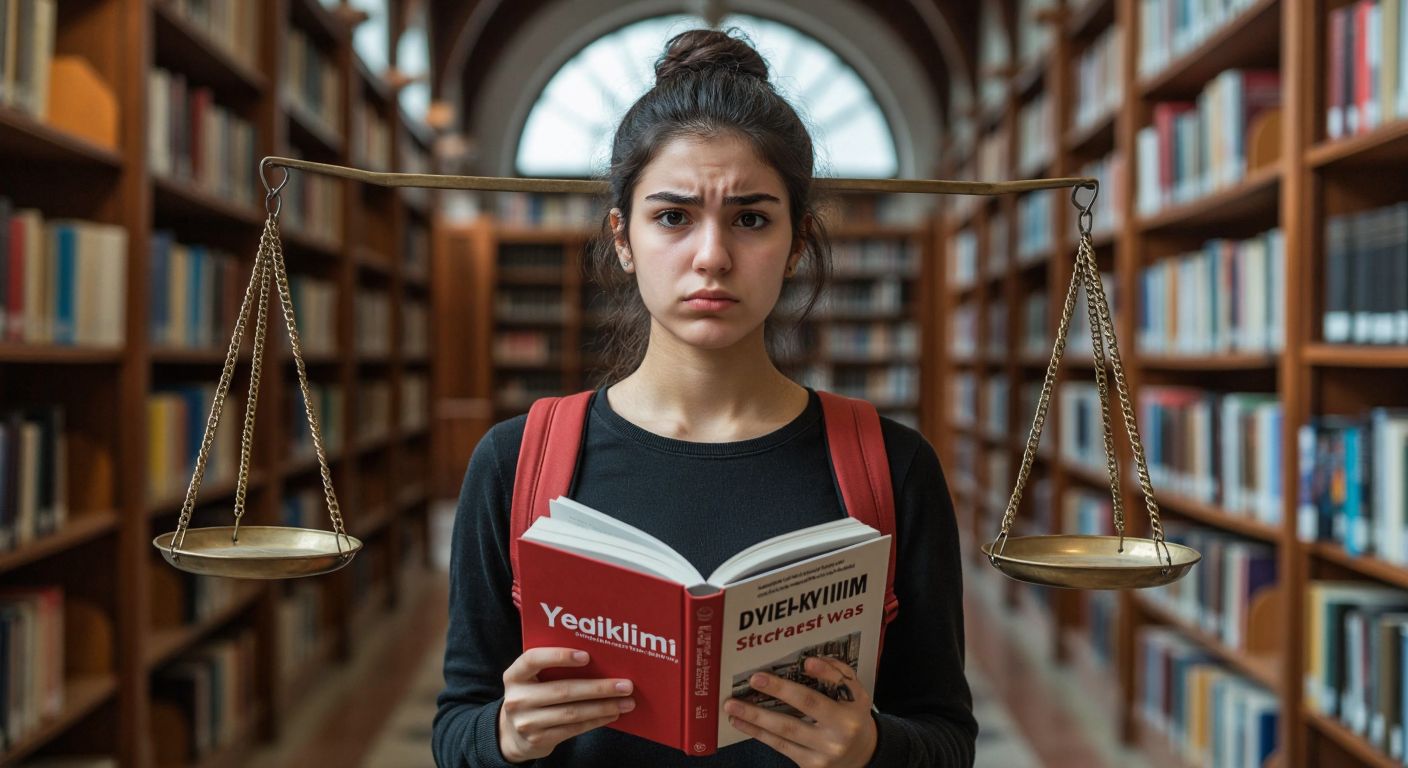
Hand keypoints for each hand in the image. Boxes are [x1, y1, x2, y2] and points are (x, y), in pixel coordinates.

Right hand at [497, 647, 635, 762]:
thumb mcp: (532, 679)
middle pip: (563, 690)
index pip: (533, 659)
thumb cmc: (531, 695)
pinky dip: (596, 720)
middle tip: (625, 685)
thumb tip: (598, 658)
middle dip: (598, 687)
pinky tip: (612, 714)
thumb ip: (552, 668)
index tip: (587, 656)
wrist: (511, 733)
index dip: (559, 656)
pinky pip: (573, 729)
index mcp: (514, 675)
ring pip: (572, 712)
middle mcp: (517, 698)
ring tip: (626, 702)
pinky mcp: (539, 740)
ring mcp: (527, 722)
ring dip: (603, 707)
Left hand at [724, 656, 877, 767]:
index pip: (838, 686)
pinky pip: (779, 746)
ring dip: (755, 717)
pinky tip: (741, 723)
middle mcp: (838, 733)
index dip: (823, 673)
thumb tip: (812, 662)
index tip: (806, 662)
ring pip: (785, 730)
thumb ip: (839, 675)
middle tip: (754, 679)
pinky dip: (758, 733)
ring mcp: (823, 752)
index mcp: (851, 712)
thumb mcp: (856, 694)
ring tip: (733, 706)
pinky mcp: (809, 764)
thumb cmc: (852, 716)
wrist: (861, 755)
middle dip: (778, 690)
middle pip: (806, 706)